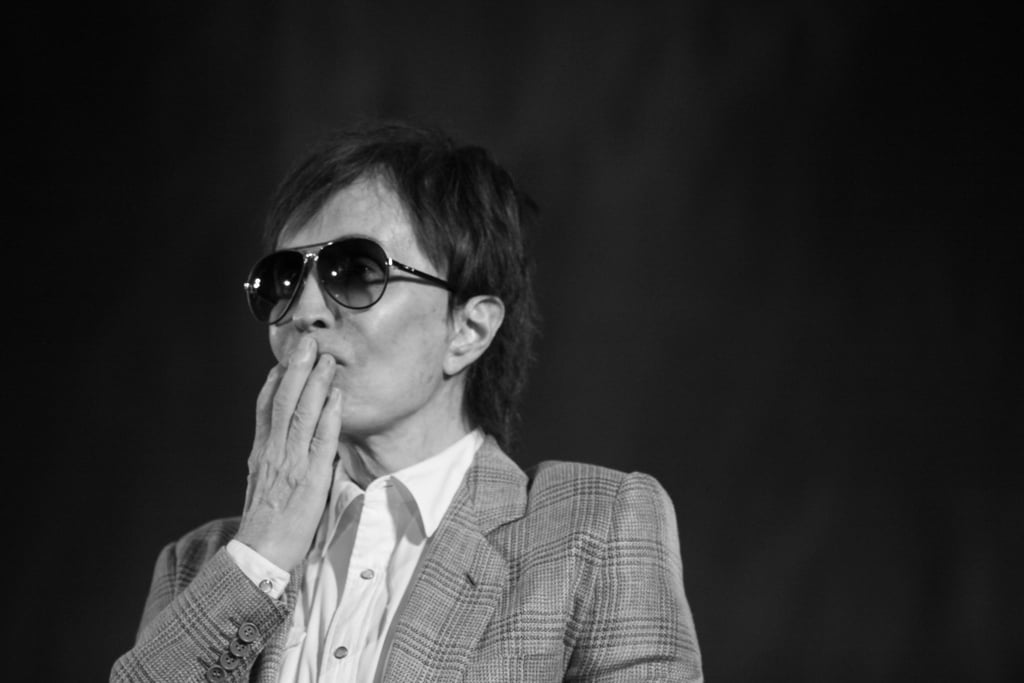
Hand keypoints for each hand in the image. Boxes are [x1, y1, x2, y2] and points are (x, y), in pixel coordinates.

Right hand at [235, 336, 341, 570]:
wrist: (259, 554)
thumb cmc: (264, 524)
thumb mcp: (260, 486)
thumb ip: (271, 462)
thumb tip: (280, 447)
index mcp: (261, 454)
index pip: (266, 409)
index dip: (275, 381)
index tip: (283, 360)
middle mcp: (273, 452)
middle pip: (283, 401)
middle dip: (295, 369)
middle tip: (306, 343)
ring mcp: (291, 462)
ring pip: (302, 413)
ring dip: (315, 383)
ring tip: (326, 359)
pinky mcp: (310, 477)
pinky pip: (321, 440)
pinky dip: (329, 415)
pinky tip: (336, 396)